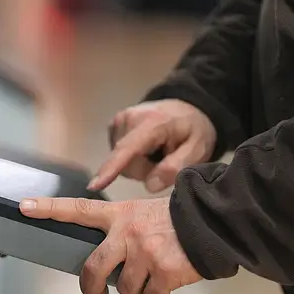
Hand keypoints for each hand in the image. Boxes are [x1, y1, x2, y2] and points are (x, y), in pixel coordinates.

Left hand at [19, 195, 202, 293]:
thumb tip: (110, 262)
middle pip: (92, 268)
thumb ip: (124, 230)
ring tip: (150, 282)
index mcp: (119, 215)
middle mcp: (126, 233)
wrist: (212, 223)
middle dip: (92, 287)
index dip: (48, 208)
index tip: (23, 207)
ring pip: (125, 289)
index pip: (76, 209)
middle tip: (98, 291)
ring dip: (135, 292)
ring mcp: (144, 254)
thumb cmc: (177, 220)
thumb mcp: (144, 213)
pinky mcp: (162, 274)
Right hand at [88, 99, 216, 192]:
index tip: (94, 185)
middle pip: (126, 163)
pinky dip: (133, 159)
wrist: (186, 108)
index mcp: (152, 123)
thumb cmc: (194, 129)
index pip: (128, 149)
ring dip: (140, 166)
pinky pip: (119, 156)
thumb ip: (178, 166)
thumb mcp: (199, 149)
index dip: (111, 169)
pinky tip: (147, 150)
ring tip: (158, 154)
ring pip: (121, 162)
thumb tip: (151, 185)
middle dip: (145, 171)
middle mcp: (129, 118)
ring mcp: (119, 121)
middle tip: (166, 162)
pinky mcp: (114, 126)